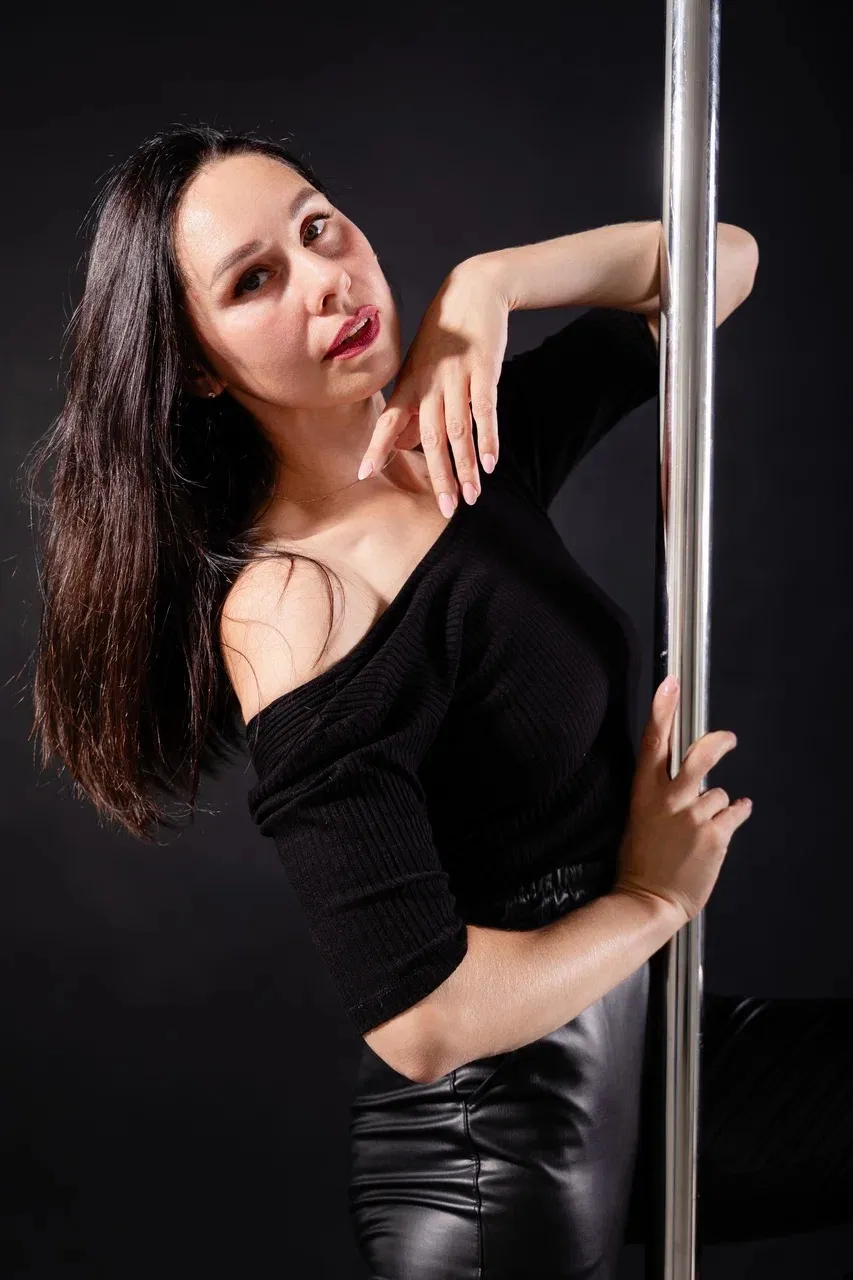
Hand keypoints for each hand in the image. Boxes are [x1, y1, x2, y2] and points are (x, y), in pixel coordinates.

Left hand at [357, 259, 510, 517]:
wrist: (473, 291)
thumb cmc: (444, 338)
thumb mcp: (420, 369)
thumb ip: (411, 409)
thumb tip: (401, 447)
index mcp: (409, 384)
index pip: (388, 420)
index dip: (376, 447)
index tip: (365, 474)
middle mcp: (429, 383)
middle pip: (431, 438)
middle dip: (439, 477)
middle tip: (445, 509)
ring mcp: (457, 378)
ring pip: (459, 432)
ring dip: (466, 468)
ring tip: (471, 498)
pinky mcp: (484, 371)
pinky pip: (485, 412)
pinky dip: (489, 439)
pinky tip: (491, 464)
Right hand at [614, 677, 753, 926]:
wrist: (649, 899)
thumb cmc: (642, 859)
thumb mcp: (640, 818)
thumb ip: (661, 792)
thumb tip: (691, 777)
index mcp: (644, 793)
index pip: (654, 742)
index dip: (663, 710)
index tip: (670, 684)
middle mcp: (669, 800)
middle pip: (699, 756)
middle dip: (717, 743)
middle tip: (728, 740)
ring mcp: (693, 817)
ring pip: (719, 792)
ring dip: (716, 807)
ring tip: (701, 828)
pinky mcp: (716, 836)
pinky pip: (736, 812)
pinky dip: (735, 815)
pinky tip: (726, 825)